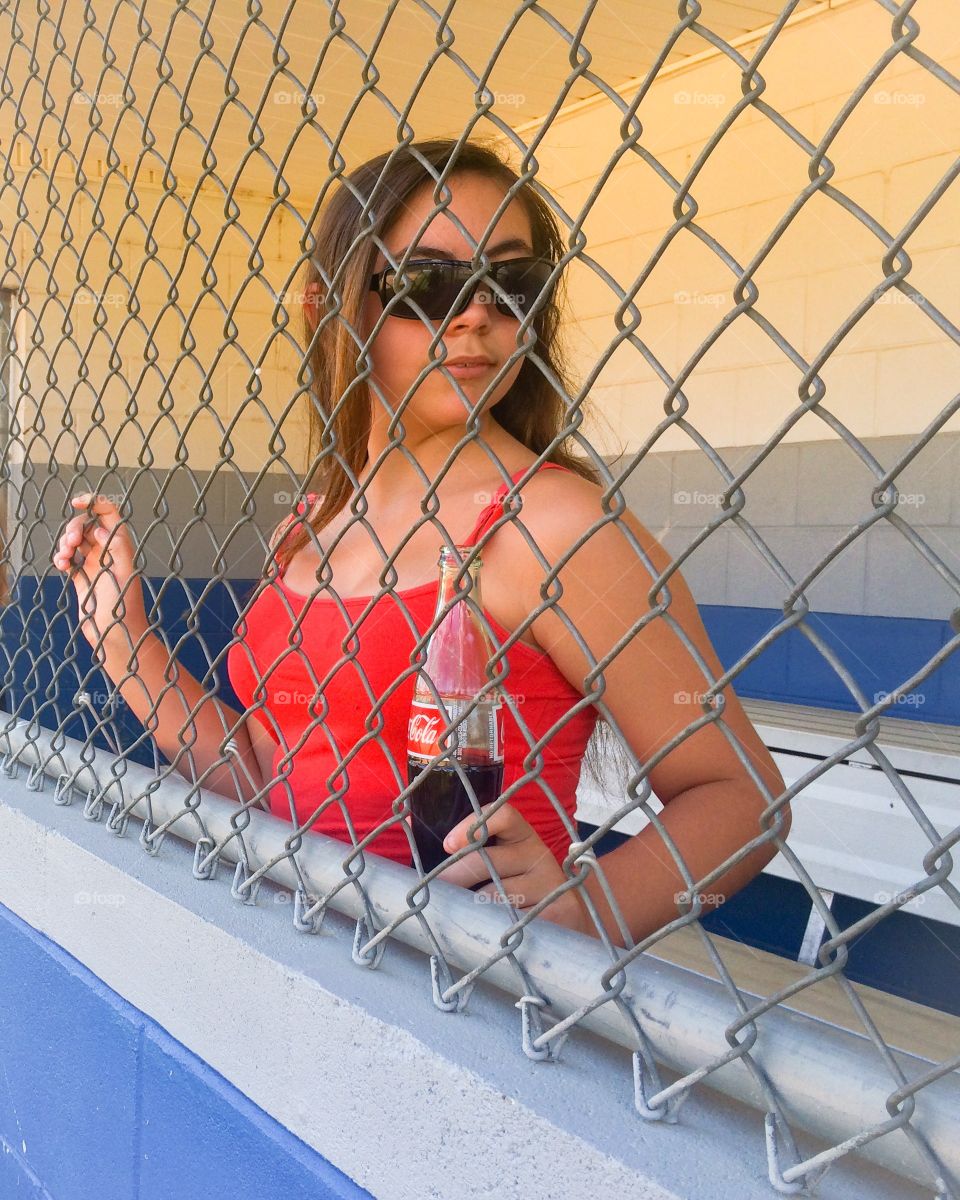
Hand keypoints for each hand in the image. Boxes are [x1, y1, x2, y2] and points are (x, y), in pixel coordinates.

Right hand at [52, 493, 146, 652]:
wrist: (116, 634)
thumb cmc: (124, 605)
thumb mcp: (124, 571)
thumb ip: (116, 545)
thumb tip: (99, 529)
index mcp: (121, 545)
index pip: (109, 514)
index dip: (94, 503)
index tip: (76, 502)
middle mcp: (108, 551)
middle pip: (86, 525)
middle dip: (74, 528)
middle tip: (72, 543)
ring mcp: (95, 564)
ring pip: (74, 541)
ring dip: (65, 543)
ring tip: (65, 557)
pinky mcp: (83, 576)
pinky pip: (68, 558)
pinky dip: (61, 558)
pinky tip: (62, 566)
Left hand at [435, 802, 591, 935]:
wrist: (571, 916)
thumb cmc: (519, 883)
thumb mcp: (500, 857)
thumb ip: (463, 843)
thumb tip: (408, 822)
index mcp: (521, 834)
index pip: (503, 813)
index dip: (475, 823)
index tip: (447, 844)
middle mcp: (538, 852)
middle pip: (488, 860)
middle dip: (454, 877)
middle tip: (435, 892)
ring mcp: (550, 882)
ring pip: (496, 897)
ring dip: (472, 909)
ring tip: (459, 917)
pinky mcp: (559, 910)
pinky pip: (514, 922)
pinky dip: (496, 930)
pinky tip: (489, 935)